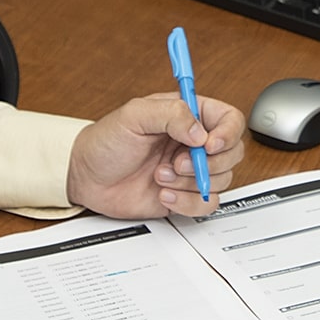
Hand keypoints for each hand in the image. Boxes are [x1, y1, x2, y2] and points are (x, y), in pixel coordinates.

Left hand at [67, 91, 246, 217]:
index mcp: (188, 116)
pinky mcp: (184, 196)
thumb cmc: (106, 142)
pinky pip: (205, 205)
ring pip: (221, 181)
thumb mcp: (134, 115)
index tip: (209, 145)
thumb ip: (171, 115)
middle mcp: (194, 143)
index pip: (229, 119)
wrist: (86, 178)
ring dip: (190, 182)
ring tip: (160, 176)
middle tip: (177, 163)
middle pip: (232, 153)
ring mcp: (191, 171)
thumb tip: (200, 132)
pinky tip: (163, 194)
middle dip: (207, 163)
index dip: (227, 134)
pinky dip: (187, 203)